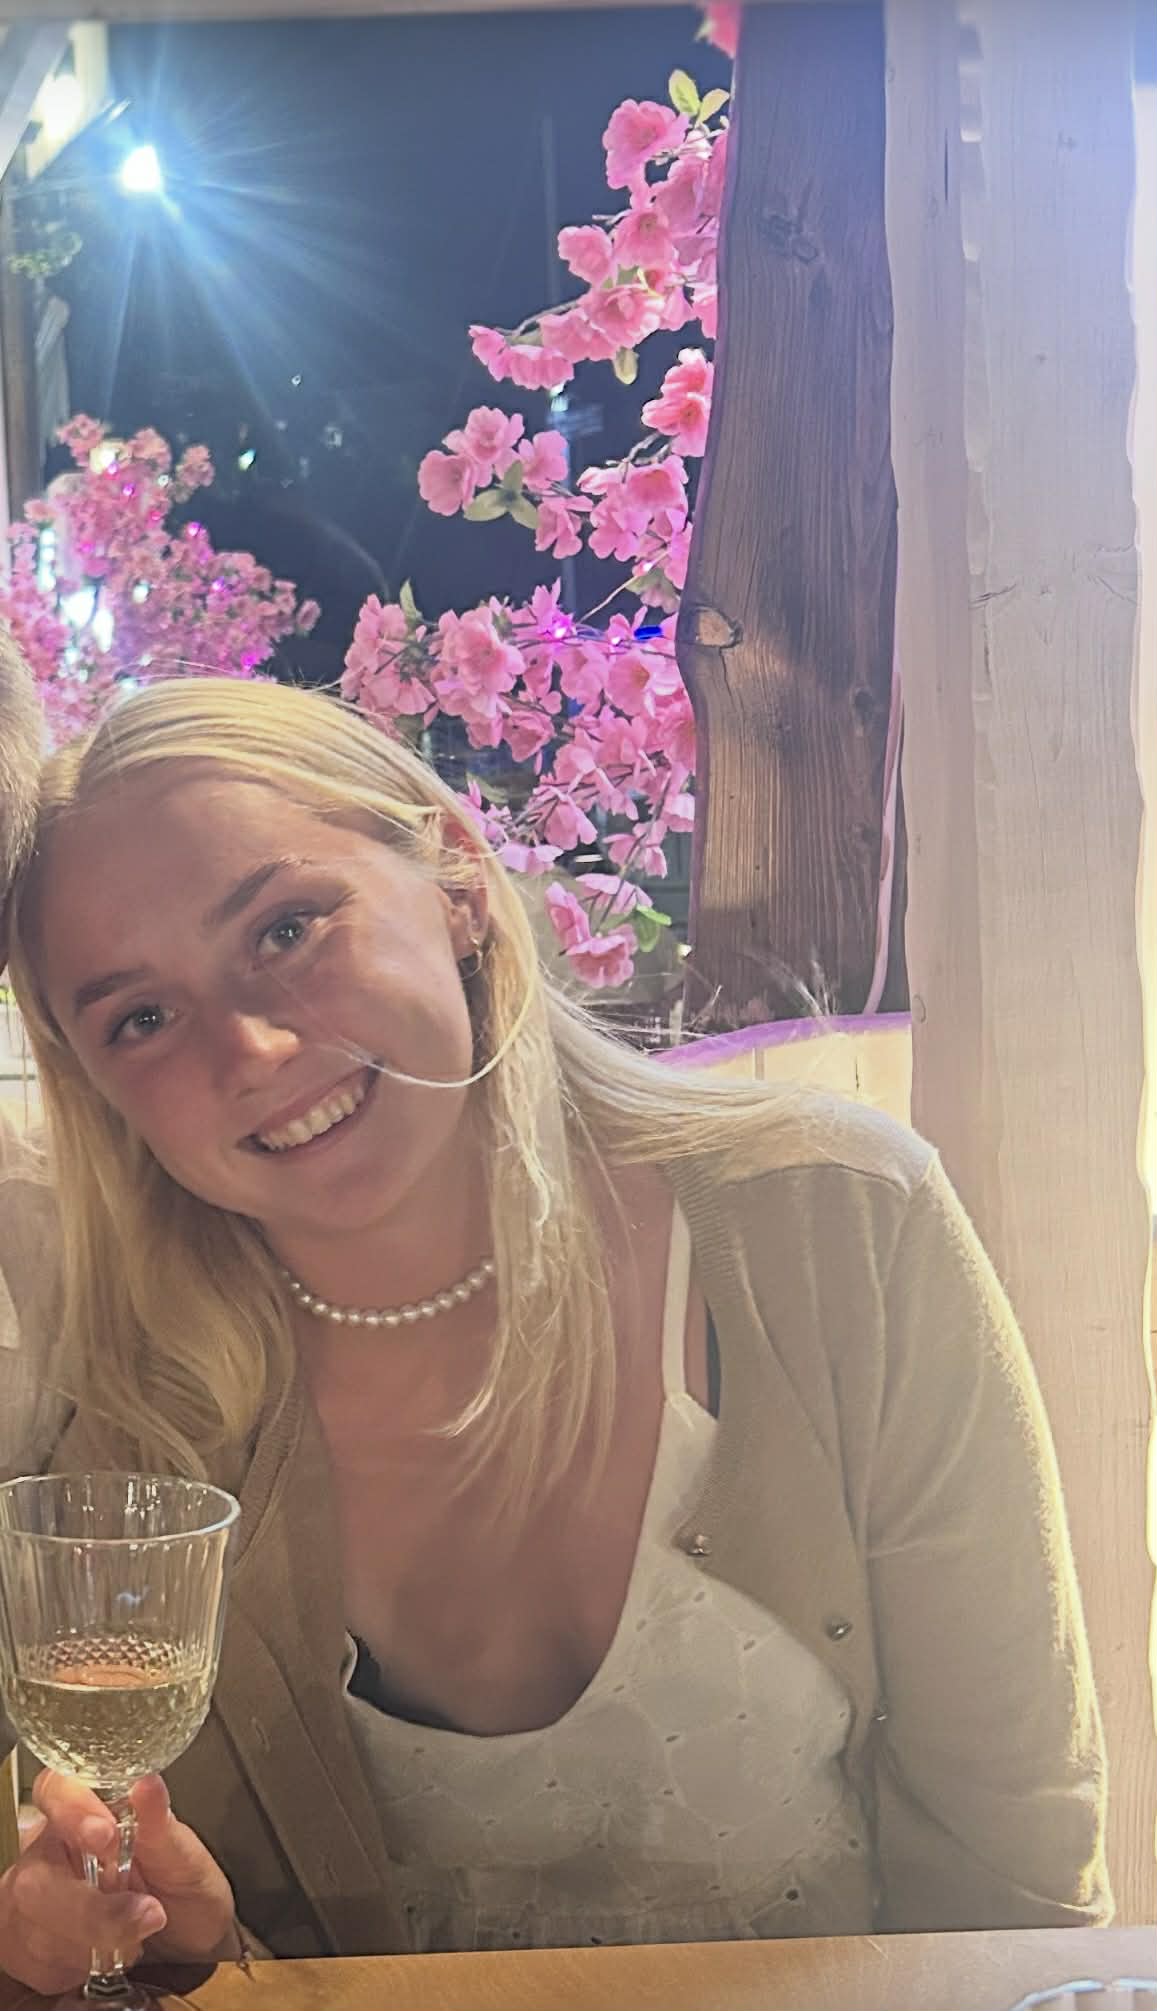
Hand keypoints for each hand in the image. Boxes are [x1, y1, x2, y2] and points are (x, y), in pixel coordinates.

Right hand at [0, 1769, 238, 1995]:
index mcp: (86, 1812)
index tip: (103, 1834)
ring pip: (34, 1926)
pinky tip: (110, 1953)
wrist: (190, 1939)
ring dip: (94, 1939)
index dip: (69, 1810)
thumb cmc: (183, 1883)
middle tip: (142, 1911)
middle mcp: (52, 1852)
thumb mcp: (182, 1853)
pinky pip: (39, 1964)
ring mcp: (36, 1900)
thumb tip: (148, 1784)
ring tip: (137, 1932)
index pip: (55, 1791)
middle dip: (86, 1906)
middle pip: (35, 1876)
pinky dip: (81, 1964)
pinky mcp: (33, 1945)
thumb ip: (158, 1822)